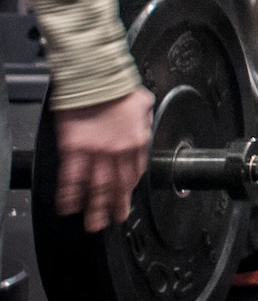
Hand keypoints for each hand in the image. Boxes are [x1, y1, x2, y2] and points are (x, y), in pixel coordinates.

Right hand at [54, 88, 154, 231]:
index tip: (126, 199)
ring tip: (94, 223)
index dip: (130, 189)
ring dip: (96, 207)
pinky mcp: (75, 148)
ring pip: (98, 186)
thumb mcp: (144, 104)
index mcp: (137, 141)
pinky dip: (70, 193)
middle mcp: (119, 151)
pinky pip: (73, 177)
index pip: (136, 173)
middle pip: (119, 185)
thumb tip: (145, 125)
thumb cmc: (118, 87)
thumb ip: (144, 121)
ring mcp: (96, 152)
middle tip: (114, 220)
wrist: (97, 78)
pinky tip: (69, 205)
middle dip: (116, 206)